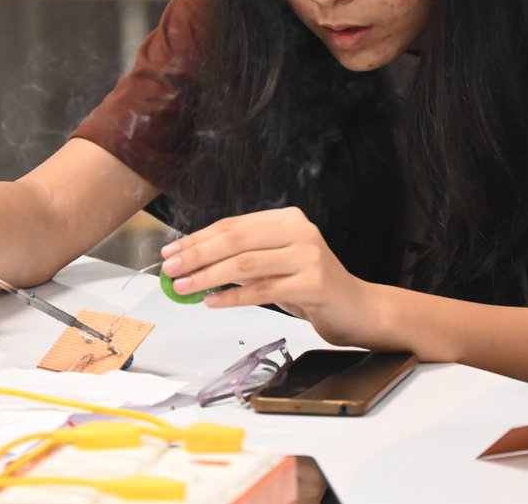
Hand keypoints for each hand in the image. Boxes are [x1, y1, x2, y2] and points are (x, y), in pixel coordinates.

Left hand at [159, 207, 368, 344]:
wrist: (358, 309)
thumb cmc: (311, 287)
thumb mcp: (278, 264)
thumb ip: (245, 259)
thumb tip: (192, 264)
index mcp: (288, 219)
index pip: (233, 225)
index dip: (198, 238)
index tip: (172, 252)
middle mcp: (299, 231)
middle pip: (236, 240)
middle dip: (197, 255)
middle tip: (170, 270)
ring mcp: (308, 256)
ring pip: (246, 265)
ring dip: (208, 277)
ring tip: (184, 288)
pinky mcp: (313, 284)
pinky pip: (263, 291)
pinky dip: (233, 298)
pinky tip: (212, 303)